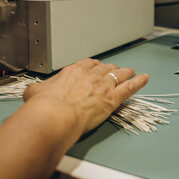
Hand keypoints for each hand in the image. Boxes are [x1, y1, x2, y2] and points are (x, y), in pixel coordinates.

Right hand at [23, 58, 148, 133]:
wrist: (54, 115)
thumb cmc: (45, 106)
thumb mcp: (34, 92)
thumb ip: (37, 89)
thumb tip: (32, 91)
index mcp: (73, 71)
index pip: (88, 63)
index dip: (94, 66)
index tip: (95, 67)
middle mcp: (91, 75)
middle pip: (105, 68)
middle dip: (110, 69)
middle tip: (113, 72)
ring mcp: (103, 85)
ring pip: (119, 74)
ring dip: (126, 73)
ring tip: (131, 72)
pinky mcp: (112, 99)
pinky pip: (130, 87)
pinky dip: (139, 82)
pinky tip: (145, 79)